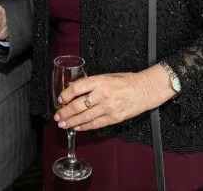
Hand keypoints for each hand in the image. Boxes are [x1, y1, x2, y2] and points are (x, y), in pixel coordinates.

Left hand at [54, 68, 171, 130]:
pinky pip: (96, 124)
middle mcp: (103, 94)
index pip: (77, 88)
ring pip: (85, 117)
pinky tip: (77, 127)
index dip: (65, 94)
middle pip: (78, 105)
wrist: (145, 90)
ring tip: (63, 124)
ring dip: (71, 121)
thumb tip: (73, 86)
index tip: (59, 99)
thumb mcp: (107, 76)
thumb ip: (90, 82)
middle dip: (65, 112)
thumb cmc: (127, 81)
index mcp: (100, 81)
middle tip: (57, 116)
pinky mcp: (114, 118)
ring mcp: (108, 107)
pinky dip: (85, 126)